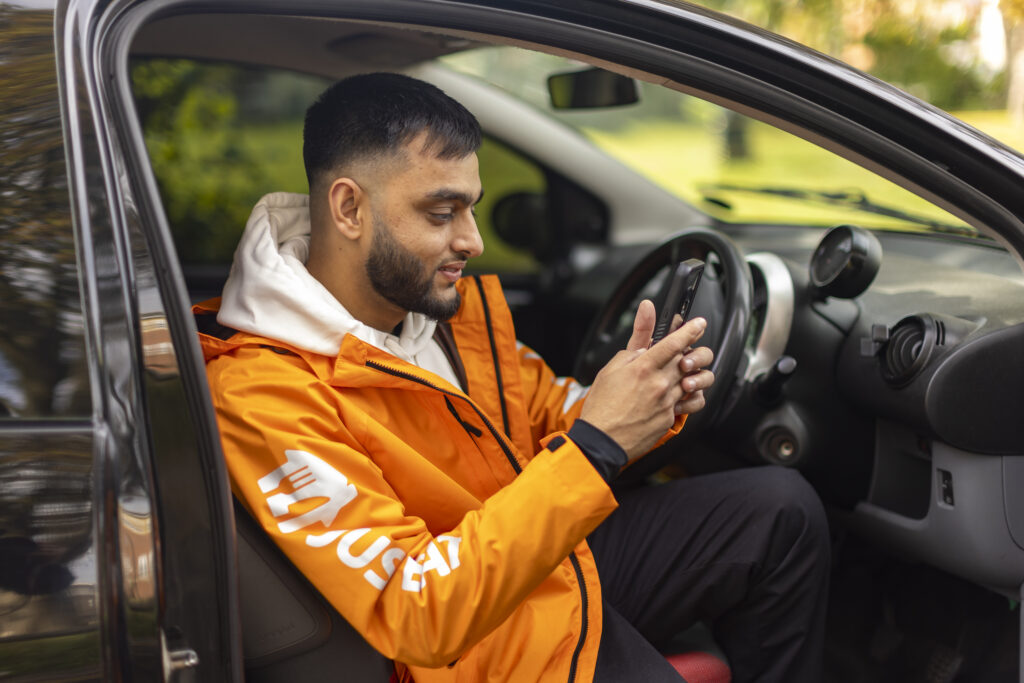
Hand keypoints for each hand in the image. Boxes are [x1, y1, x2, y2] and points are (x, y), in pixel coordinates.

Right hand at [580, 300, 714, 460]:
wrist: (602, 440)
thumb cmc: (602, 406)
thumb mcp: (610, 370)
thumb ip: (632, 351)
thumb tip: (647, 344)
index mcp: (643, 368)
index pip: (673, 343)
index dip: (690, 330)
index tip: (699, 323)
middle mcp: (659, 384)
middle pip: (687, 360)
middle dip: (693, 351)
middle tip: (688, 349)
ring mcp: (667, 402)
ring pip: (692, 381)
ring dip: (690, 374)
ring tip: (682, 374)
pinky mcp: (670, 418)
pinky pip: (689, 403)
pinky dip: (687, 396)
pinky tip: (680, 394)